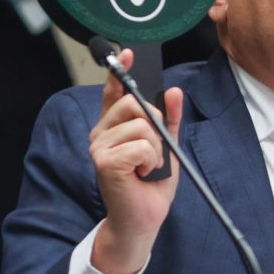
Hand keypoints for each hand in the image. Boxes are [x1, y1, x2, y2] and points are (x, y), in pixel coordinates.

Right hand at [88, 48, 183, 273]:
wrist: (143, 219)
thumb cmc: (151, 185)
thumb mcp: (168, 146)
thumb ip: (171, 119)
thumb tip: (173, 91)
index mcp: (114, 126)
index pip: (114, 91)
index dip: (121, 71)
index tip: (129, 54)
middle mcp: (102, 132)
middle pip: (135, 103)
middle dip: (156, 124)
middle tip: (154, 151)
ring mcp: (100, 146)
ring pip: (143, 126)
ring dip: (156, 149)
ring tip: (148, 167)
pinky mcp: (105, 162)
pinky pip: (142, 145)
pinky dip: (151, 161)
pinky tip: (143, 174)